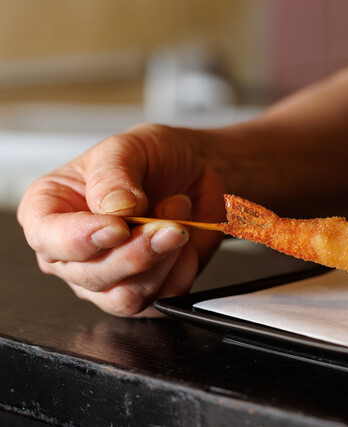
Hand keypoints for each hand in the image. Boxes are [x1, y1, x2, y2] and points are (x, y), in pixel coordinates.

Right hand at [17, 124, 226, 316]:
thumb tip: (114, 209)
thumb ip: (113, 176)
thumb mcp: (128, 147)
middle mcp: (73, 252)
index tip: (118, 227)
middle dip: (136, 252)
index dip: (79, 240)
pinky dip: (182, 272)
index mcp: (50, 209)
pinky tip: (186, 245)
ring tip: (180, 225)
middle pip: (90, 275)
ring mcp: (108, 277)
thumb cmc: (153, 157)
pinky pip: (162, 299)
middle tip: (169, 224)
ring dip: (162, 262)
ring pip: (125, 297)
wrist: (197, 169)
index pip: (47, 239)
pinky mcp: (147, 291)